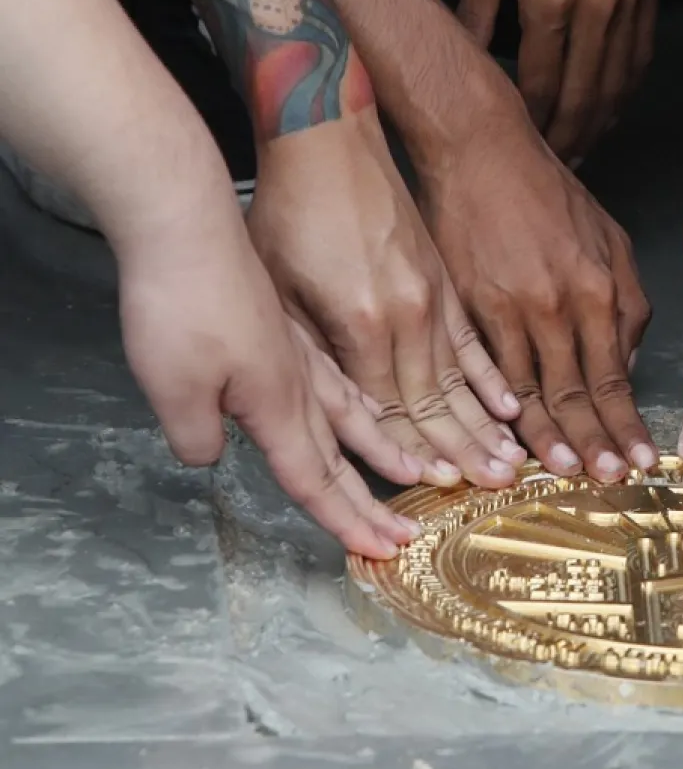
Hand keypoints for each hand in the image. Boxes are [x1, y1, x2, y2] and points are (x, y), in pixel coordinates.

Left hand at [115, 210, 420, 559]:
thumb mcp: (173, 382)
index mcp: (281, 402)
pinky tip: (373, 403)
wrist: (189, 217)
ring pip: (356, 414)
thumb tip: (212, 454)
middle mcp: (305, 381)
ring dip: (387, 450)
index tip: (381, 550)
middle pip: (345, 453)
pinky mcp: (294, 325)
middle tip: (408, 534)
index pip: (314, 477)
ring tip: (422, 471)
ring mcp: (304, 351)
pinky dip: (370, 401)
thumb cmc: (181, 297)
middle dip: (374, 500)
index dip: (345, 519)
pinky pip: (347, 377)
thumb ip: (198, 432)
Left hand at [247, 114, 524, 490]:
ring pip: (463, 376)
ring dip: (486, 424)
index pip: (387, 409)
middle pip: (437, 401)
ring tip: (513, 461)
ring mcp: (434, 296)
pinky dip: (492, 375)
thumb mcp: (277, 290)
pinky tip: (513, 403)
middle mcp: (409, 316)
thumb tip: (317, 417)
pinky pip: (474, 339)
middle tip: (495, 488)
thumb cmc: (289, 211)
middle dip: (465, 452)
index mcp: (362, 324)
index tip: (435, 490)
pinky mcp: (443, 279)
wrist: (328, 138)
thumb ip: (306, 357)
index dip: (410, 455)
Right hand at [422, 114, 654, 481]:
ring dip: (550, 441)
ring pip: (533, 394)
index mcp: (600, 290)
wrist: (479, 150)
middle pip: (578, 396)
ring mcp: (512, 311)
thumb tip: (623, 362)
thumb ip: (626, 301)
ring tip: (565, 476)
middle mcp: (560, 307)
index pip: (615, 378)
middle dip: (594, 446)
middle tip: (609, 482)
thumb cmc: (546, 191)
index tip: (638, 459)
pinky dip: (501, 409)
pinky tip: (508, 438)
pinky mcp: (469, 308)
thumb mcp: (610, 237)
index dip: (625, 424)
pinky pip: (489, 373)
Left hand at [457, 0, 657, 160]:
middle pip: (583, 100)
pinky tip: (611, 109)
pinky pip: (640, 61)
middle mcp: (599, 12)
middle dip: (566, 142)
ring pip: (617, 88)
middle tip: (549, 170)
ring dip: (598, 128)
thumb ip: (477, 1)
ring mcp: (630, 6)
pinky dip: (624, 95)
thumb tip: (464, 55)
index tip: (516, 151)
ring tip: (580, 154)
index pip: (540, 86)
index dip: (529, 126)